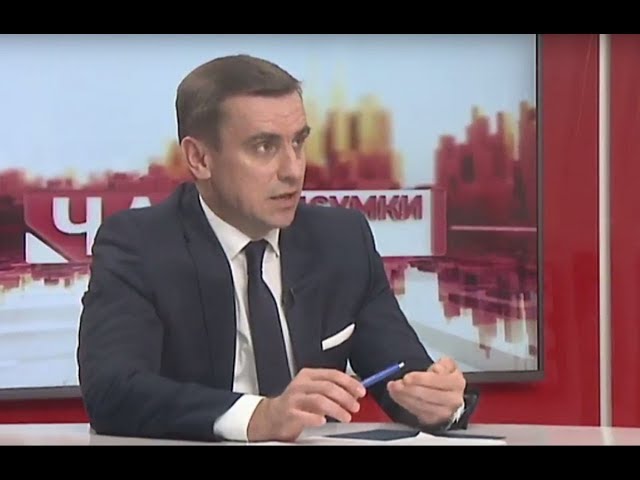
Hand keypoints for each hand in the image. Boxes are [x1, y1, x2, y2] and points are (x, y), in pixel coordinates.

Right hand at [247, 368, 365, 441]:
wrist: (273, 416)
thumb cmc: (297, 403)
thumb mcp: (316, 392)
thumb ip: (334, 389)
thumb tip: (355, 390)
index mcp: (309, 375)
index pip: (333, 374)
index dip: (349, 383)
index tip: (360, 391)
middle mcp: (301, 384)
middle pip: (328, 387)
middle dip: (345, 397)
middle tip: (355, 406)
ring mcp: (294, 398)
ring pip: (319, 400)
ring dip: (336, 409)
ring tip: (346, 417)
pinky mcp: (289, 412)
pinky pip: (304, 415)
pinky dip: (315, 418)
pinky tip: (323, 421)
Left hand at [387, 356, 465, 426]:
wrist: (448, 394)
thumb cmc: (444, 378)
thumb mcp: (446, 365)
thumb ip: (442, 364)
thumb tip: (436, 369)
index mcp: (457, 383)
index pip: (437, 381)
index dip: (420, 379)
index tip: (406, 377)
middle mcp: (453, 400)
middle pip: (427, 395)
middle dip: (408, 389)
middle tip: (395, 384)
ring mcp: (444, 412)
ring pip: (420, 405)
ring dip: (403, 396)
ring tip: (394, 388)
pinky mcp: (434, 420)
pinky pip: (416, 412)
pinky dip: (404, 403)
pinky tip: (398, 396)